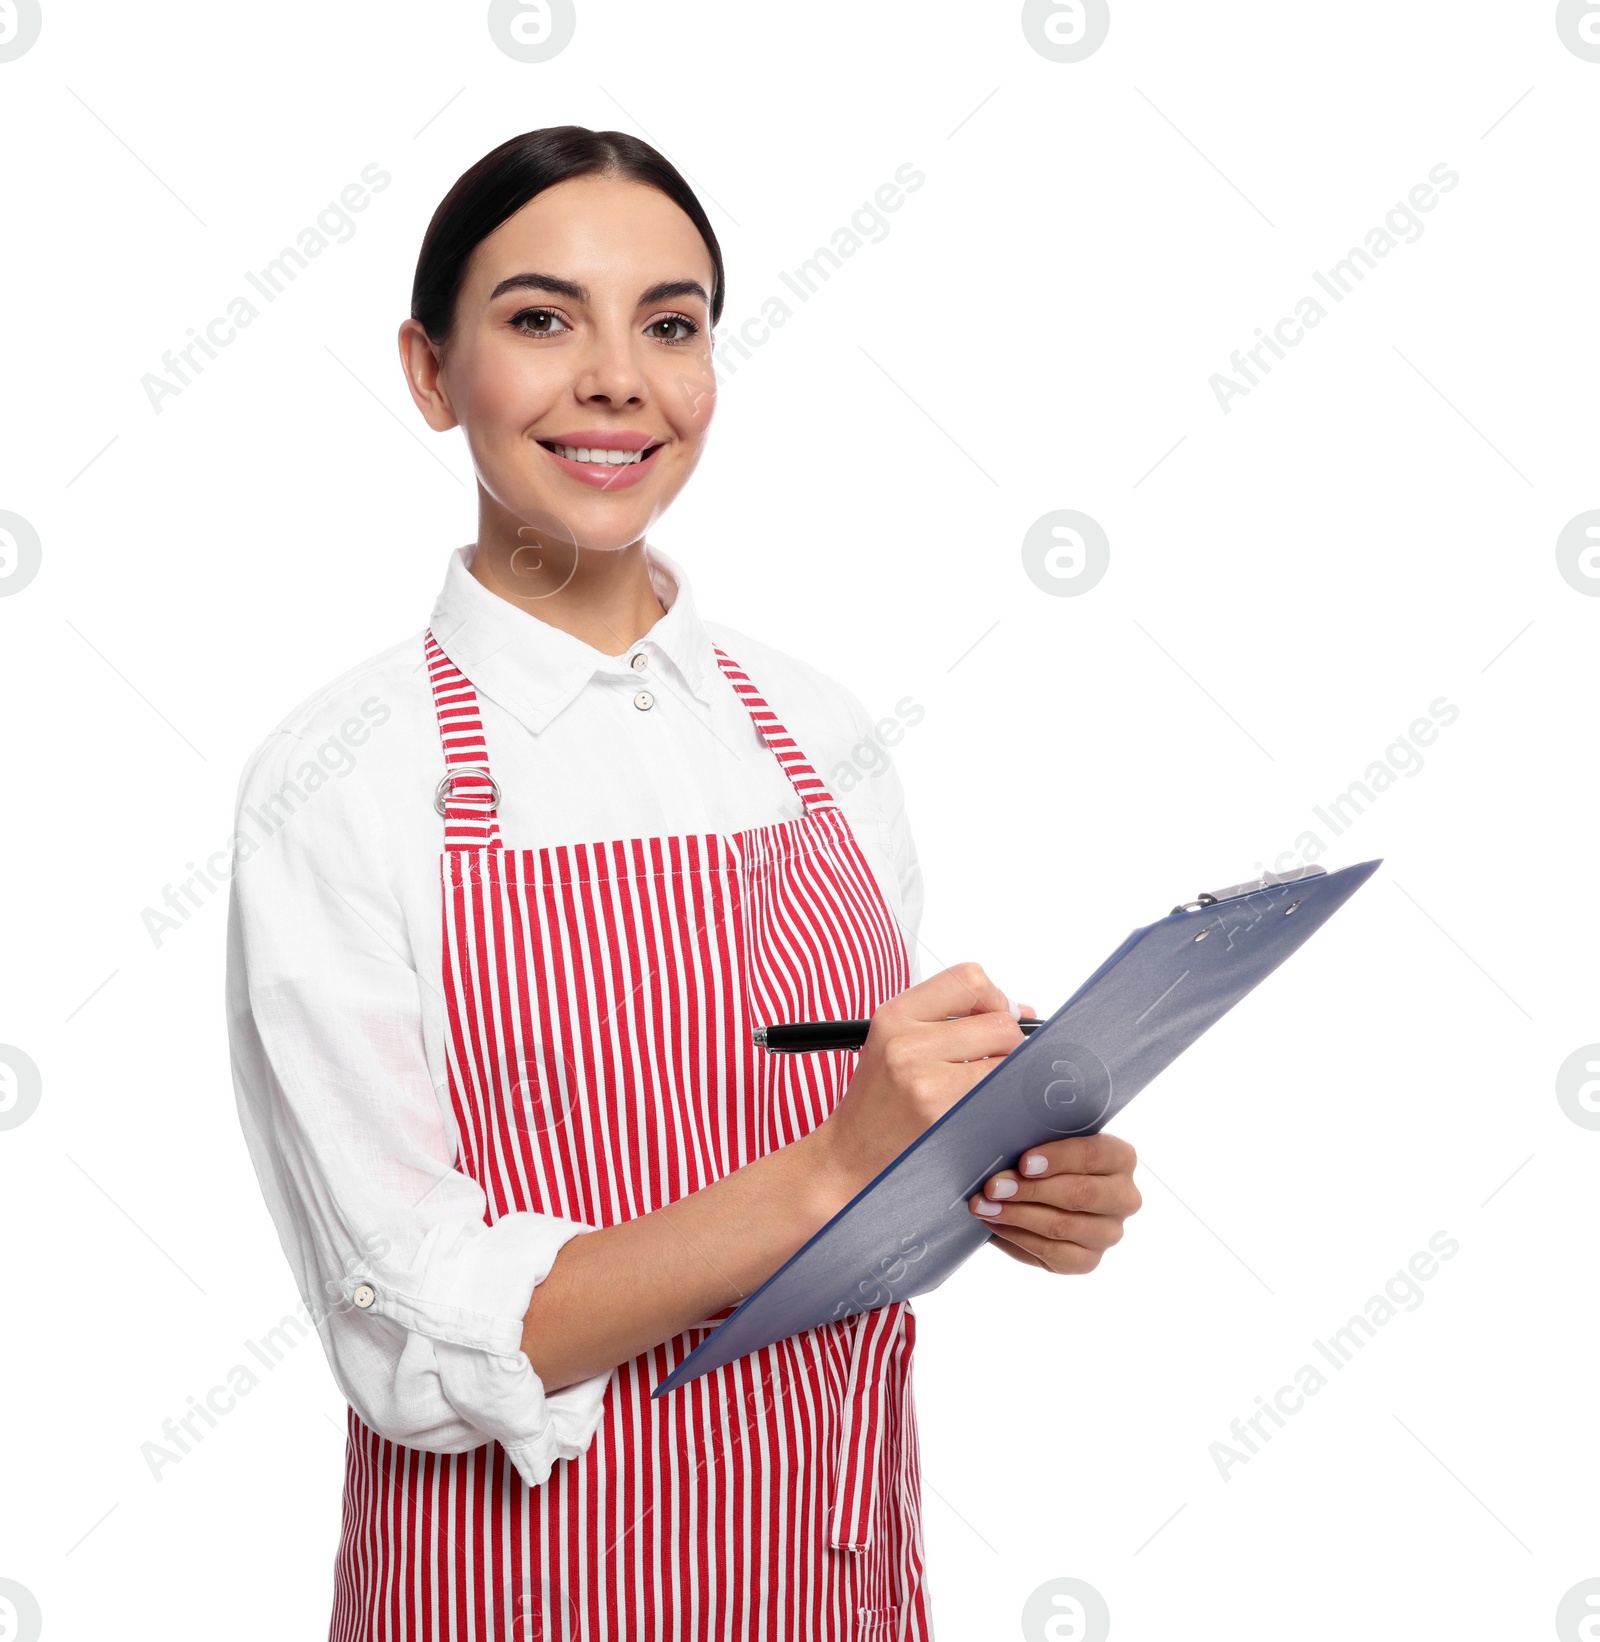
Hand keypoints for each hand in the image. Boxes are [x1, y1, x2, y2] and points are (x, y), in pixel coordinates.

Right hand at [812, 962, 1032, 1203]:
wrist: (848, 1159)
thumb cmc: (876, 1105)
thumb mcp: (895, 1046)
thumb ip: (949, 1022)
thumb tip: (1018, 1011)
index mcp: (895, 1016)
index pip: (968, 979)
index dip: (997, 997)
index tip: (1001, 1017)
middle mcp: (906, 1042)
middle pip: (999, 1023)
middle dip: (1011, 1045)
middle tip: (998, 1064)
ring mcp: (924, 1080)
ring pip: (1006, 1060)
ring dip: (1010, 1076)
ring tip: (988, 1090)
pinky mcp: (941, 1114)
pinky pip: (999, 1095)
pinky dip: (1004, 1102)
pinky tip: (985, 1111)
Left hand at [968, 1131, 1140, 1272]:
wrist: (1047, 1191)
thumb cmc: (1046, 1156)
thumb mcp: (1048, 1137)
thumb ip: (1037, 1134)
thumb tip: (1003, 1139)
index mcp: (1121, 1158)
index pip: (1093, 1155)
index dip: (1058, 1158)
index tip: (1024, 1162)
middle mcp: (1124, 1198)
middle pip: (1079, 1194)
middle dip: (1030, 1190)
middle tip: (993, 1187)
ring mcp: (1109, 1233)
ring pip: (1062, 1226)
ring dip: (1017, 1215)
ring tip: (984, 1206)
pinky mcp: (1089, 1261)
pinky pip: (1052, 1253)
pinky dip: (1018, 1237)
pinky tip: (996, 1224)